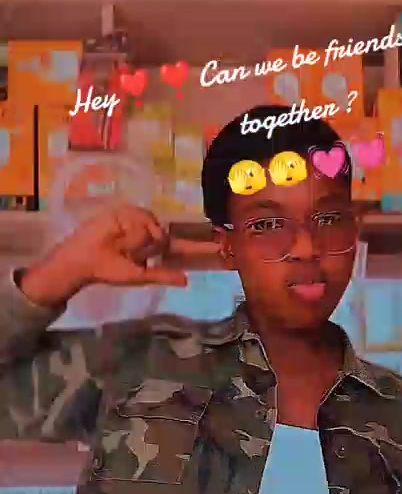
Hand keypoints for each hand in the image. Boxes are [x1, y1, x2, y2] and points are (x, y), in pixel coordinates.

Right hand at [20, 205, 218, 307]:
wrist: (85, 259)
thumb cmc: (110, 270)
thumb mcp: (139, 276)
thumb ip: (162, 276)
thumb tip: (186, 281)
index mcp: (156, 249)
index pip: (183, 247)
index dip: (202, 246)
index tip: (223, 245)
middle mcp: (152, 232)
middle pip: (165, 237)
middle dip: (147, 248)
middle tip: (127, 254)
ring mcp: (141, 220)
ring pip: (154, 229)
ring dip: (136, 241)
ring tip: (119, 244)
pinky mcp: (128, 211)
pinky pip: (140, 221)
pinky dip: (128, 232)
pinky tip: (115, 233)